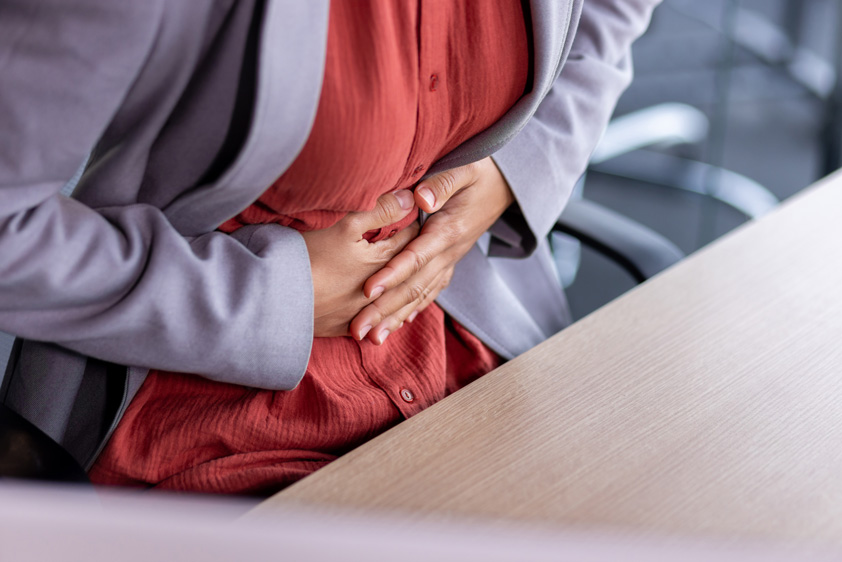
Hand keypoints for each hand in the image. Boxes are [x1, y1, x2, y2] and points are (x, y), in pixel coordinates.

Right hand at [303, 189, 418, 337]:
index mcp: (382, 262)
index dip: (414, 224)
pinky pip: (375, 324)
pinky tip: (390, 317)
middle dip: (414, 257)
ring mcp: (363, 311)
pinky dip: (385, 318)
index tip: (418, 215)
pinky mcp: (345, 327)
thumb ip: (380, 211)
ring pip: (394, 302)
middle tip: (422, 244)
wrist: (277, 299)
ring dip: (404, 292)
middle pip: (404, 271)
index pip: (408, 239)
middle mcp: (380, 290)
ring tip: (412, 283)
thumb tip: (409, 199)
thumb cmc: (311, 258)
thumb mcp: (346, 227)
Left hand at [350, 157, 514, 343]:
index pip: (416, 257)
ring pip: (420, 295)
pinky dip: (413, 310)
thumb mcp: (465, 169)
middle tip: (358, 330)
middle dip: (384, 310)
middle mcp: (449, 252)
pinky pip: (430, 292)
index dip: (392, 274)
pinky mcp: (449, 263)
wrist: (506, 184)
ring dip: (394, 318)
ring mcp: (450, 260)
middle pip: (413, 286)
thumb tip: (420, 199)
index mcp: (448, 230)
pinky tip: (397, 325)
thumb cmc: (480, 171)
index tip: (367, 291)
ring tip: (371, 339)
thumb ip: (442, 184)